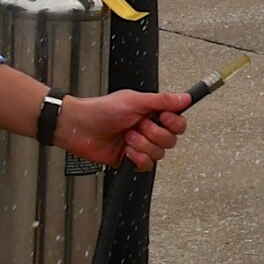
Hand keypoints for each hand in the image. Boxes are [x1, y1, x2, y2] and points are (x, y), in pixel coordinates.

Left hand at [57, 89, 190, 171]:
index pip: (177, 122)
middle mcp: (148, 130)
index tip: (162, 117)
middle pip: (171, 140)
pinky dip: (137, 158)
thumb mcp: (134, 100)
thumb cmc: (100, 110)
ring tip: (127, 137)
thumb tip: (184, 98)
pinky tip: (126, 150)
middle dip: (154, 134)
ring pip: (159, 154)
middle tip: (138, 125)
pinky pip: (147, 165)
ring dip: (142, 145)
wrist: (79, 127)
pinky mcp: (131, 160)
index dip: (174, 123)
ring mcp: (140, 146)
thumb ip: (162, 100)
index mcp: (151, 113)